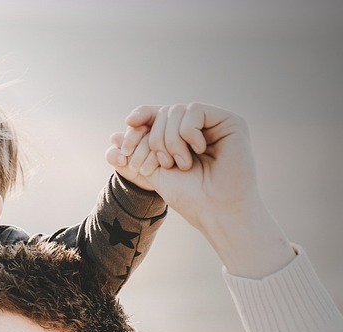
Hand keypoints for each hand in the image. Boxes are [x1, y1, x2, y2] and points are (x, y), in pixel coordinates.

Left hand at [106, 103, 259, 229]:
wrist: (215, 209)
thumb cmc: (188, 197)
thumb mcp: (152, 174)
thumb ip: (133, 156)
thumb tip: (112, 137)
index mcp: (179, 139)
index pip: (155, 115)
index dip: (141, 115)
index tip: (129, 123)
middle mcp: (197, 128)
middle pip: (163, 113)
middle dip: (154, 139)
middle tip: (163, 165)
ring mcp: (213, 124)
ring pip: (177, 111)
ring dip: (171, 140)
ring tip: (181, 164)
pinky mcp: (229, 122)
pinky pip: (195, 110)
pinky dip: (188, 132)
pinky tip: (198, 150)